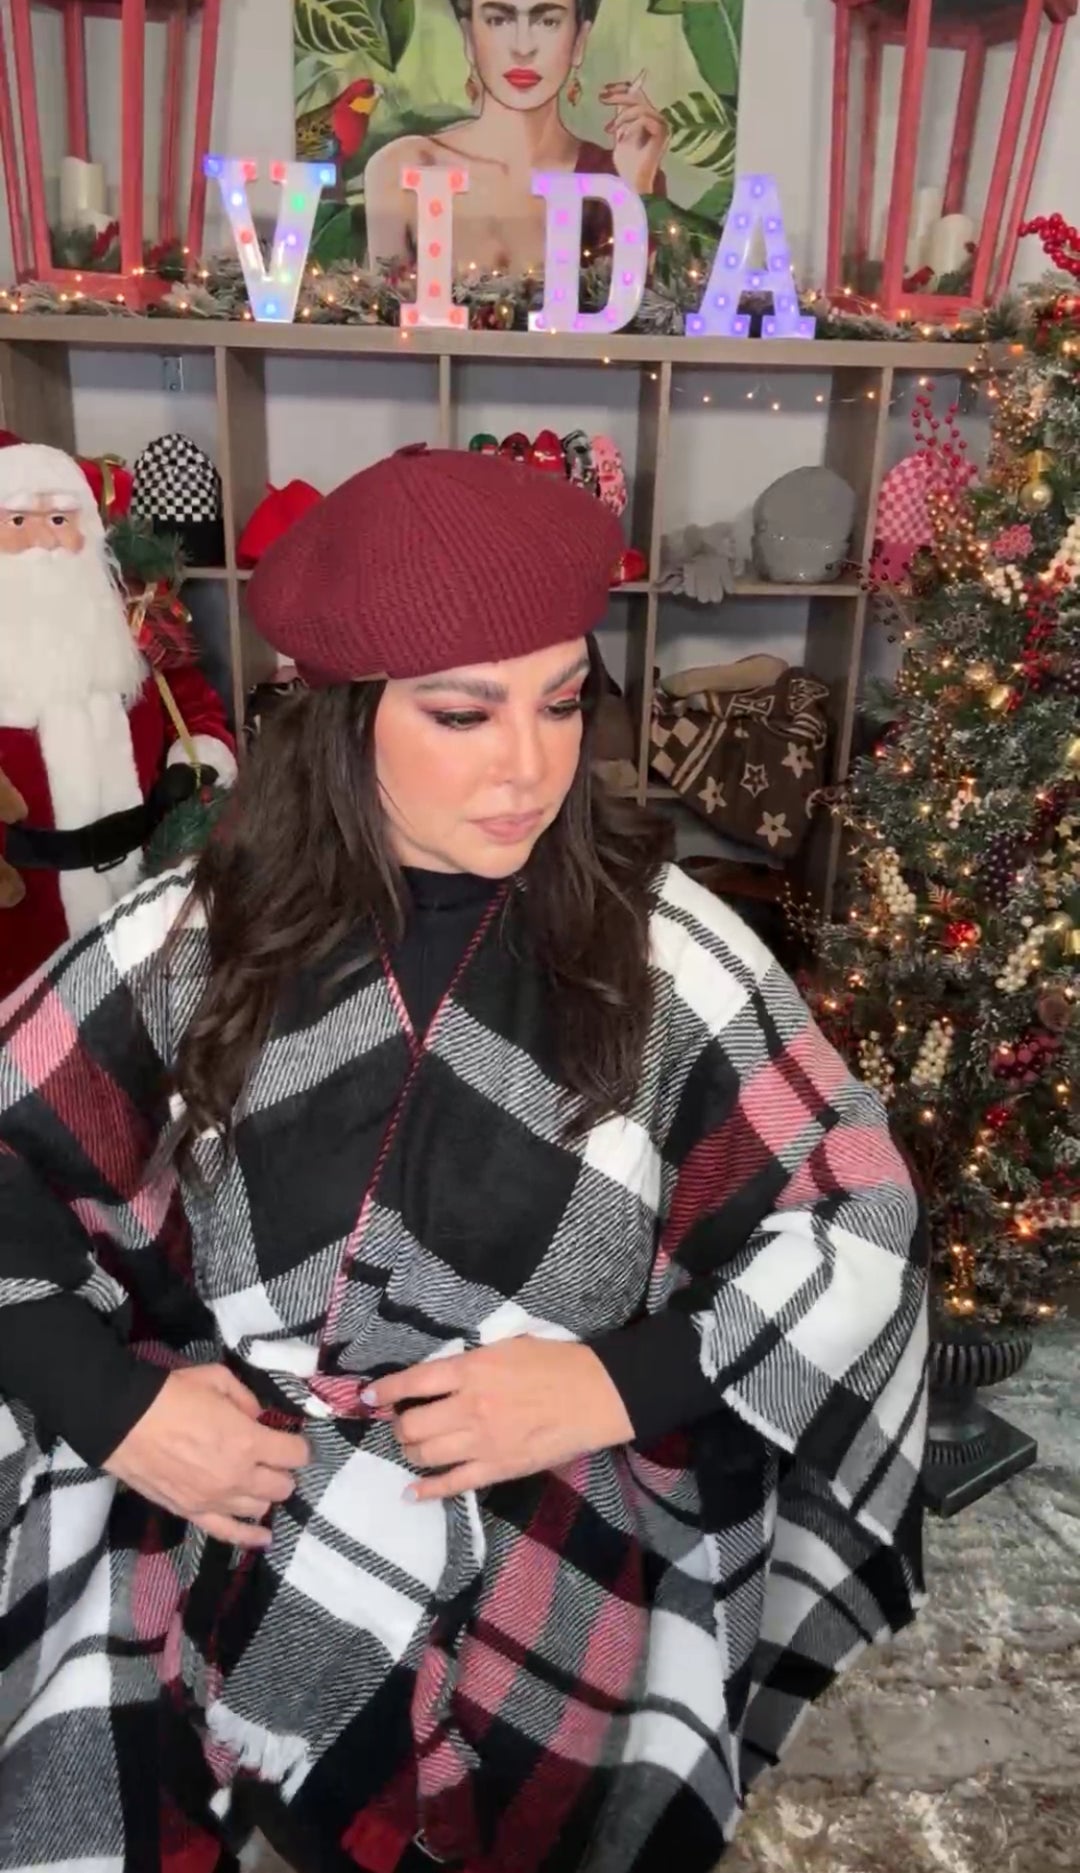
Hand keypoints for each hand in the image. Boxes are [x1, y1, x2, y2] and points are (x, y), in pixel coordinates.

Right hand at [105, 1364, 309, 1549]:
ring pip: (260, 1508)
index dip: (299, 1446)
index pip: (295, 1455)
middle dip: (283, 1472)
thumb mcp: (218, 1378)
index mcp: (248, 1442)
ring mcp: (215, 1500)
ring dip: (265, 1494)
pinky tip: (264, 1537)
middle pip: (282, 1487)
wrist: (124, 1421)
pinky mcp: (192, 1513)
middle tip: (273, 1459)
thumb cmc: (173, 1394)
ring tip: (259, 1483)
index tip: (293, 1440)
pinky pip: (229, 1533)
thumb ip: (247, 1400)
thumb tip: (257, 1418)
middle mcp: (238, 1477)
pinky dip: (250, 1536)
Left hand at [364, 1339, 633, 1503]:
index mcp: (471, 1370)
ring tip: (411, 1447)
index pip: (412, 1382)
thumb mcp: (508, 1346)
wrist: (596, 1396)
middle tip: (400, 1423)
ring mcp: (482, 1442)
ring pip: (425, 1454)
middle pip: (412, 1424)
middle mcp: (469, 1407)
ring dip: (410, 1452)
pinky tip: (412, 1492)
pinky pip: (452, 1484)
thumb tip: (438, 1376)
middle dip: (398, 1426)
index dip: (384, 1391)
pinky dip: (426, 1490)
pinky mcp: (497, 1469)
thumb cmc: (556, 1363)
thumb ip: (470, 1363)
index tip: (369, 1396)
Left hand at [600, 80, 668, 195]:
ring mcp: (661, 125)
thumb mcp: (619, 135)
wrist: (635, 184)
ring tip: (610, 130)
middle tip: (601, 98)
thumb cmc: (627, 165)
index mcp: (648, 118)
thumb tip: (612, 96)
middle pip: (638, 97)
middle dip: (618, 95)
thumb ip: (620, 118)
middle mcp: (657, 119)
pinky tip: (621, 137)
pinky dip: (630, 126)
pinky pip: (644, 119)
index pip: (637, 95)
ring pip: (640, 107)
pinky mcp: (662, 132)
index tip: (603, 91)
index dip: (621, 89)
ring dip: (622, 117)